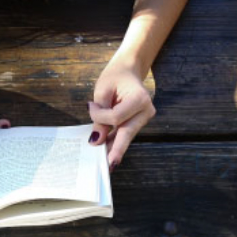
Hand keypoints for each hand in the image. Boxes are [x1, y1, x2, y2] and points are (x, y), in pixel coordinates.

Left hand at [87, 56, 155, 170]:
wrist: (128, 70)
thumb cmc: (115, 77)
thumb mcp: (102, 91)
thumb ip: (100, 115)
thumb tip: (97, 141)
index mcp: (139, 98)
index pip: (116, 117)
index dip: (100, 116)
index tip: (90, 106)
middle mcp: (146, 110)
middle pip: (127, 132)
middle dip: (115, 149)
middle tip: (108, 165)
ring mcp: (145, 118)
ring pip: (126, 136)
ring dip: (113, 147)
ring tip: (103, 162)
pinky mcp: (139, 122)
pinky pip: (126, 133)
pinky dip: (115, 141)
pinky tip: (107, 151)